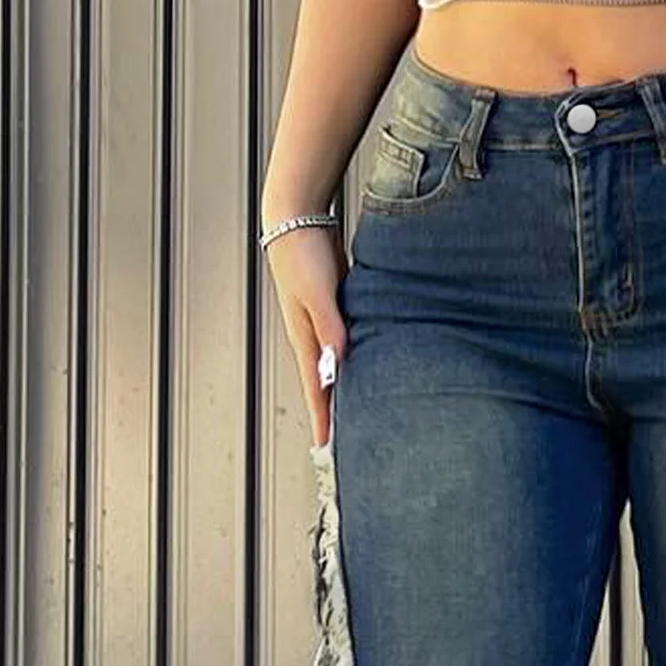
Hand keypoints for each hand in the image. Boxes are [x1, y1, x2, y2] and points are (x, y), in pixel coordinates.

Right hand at [265, 223, 348, 447]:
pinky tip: (370, 369)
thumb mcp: (317, 291)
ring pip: (337, 367)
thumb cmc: (302, 252)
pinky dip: (354, 363)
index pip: (315, 389)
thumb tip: (340, 360)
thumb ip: (331, 325)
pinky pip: (346, 346)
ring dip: (345, 390)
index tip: (326, 449)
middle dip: (334, 414)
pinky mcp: (335, 310)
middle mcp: (313, 337)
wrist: (295, 217)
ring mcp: (324, 324)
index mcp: (305, 338)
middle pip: (325, 385)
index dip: (321, 419)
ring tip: (361, 414)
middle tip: (349, 443)